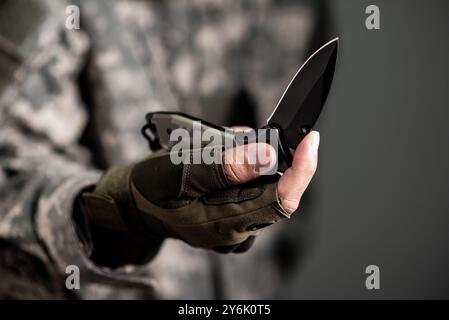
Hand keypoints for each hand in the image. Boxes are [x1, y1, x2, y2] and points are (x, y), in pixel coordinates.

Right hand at [81, 130, 319, 253]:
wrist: (132, 202)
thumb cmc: (150, 188)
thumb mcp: (180, 170)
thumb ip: (223, 167)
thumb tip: (268, 155)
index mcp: (224, 223)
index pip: (280, 201)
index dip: (301, 171)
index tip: (309, 140)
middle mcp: (236, 228)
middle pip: (276, 189)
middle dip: (264, 153)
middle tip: (232, 136)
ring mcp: (234, 222)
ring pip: (262, 183)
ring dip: (247, 155)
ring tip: (212, 145)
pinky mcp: (230, 212)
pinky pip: (249, 183)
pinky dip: (240, 161)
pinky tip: (217, 153)